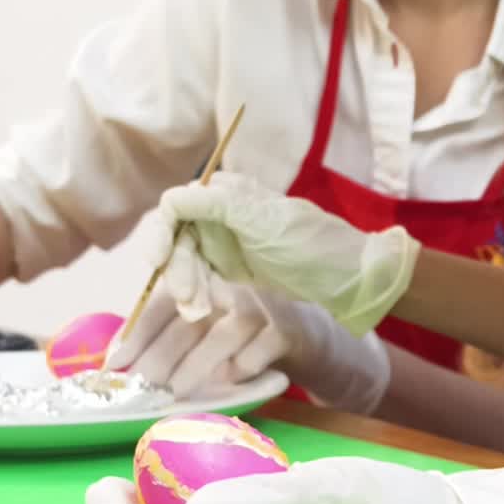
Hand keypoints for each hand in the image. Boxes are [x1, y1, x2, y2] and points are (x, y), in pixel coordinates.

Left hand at [106, 275, 390, 412]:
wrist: (304, 335)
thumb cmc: (241, 333)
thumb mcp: (203, 326)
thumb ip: (166, 334)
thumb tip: (116, 363)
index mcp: (201, 282)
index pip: (161, 305)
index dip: (136, 336)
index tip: (114, 367)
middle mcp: (228, 287)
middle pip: (187, 321)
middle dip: (160, 357)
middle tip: (141, 387)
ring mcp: (259, 306)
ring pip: (222, 334)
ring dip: (195, 366)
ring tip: (175, 392)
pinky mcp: (285, 329)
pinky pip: (259, 350)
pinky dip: (241, 368)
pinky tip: (227, 383)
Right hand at [149, 173, 420, 336]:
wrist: (346, 276)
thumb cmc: (311, 243)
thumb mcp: (264, 222)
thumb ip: (218, 205)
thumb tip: (174, 197)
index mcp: (227, 193)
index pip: (175, 207)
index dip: (160, 234)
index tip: (157, 262)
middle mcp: (219, 213)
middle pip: (176, 238)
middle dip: (176, 269)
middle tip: (189, 300)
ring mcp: (224, 241)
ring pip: (184, 261)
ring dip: (185, 285)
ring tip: (197, 311)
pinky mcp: (229, 266)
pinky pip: (199, 277)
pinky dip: (195, 293)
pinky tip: (200, 309)